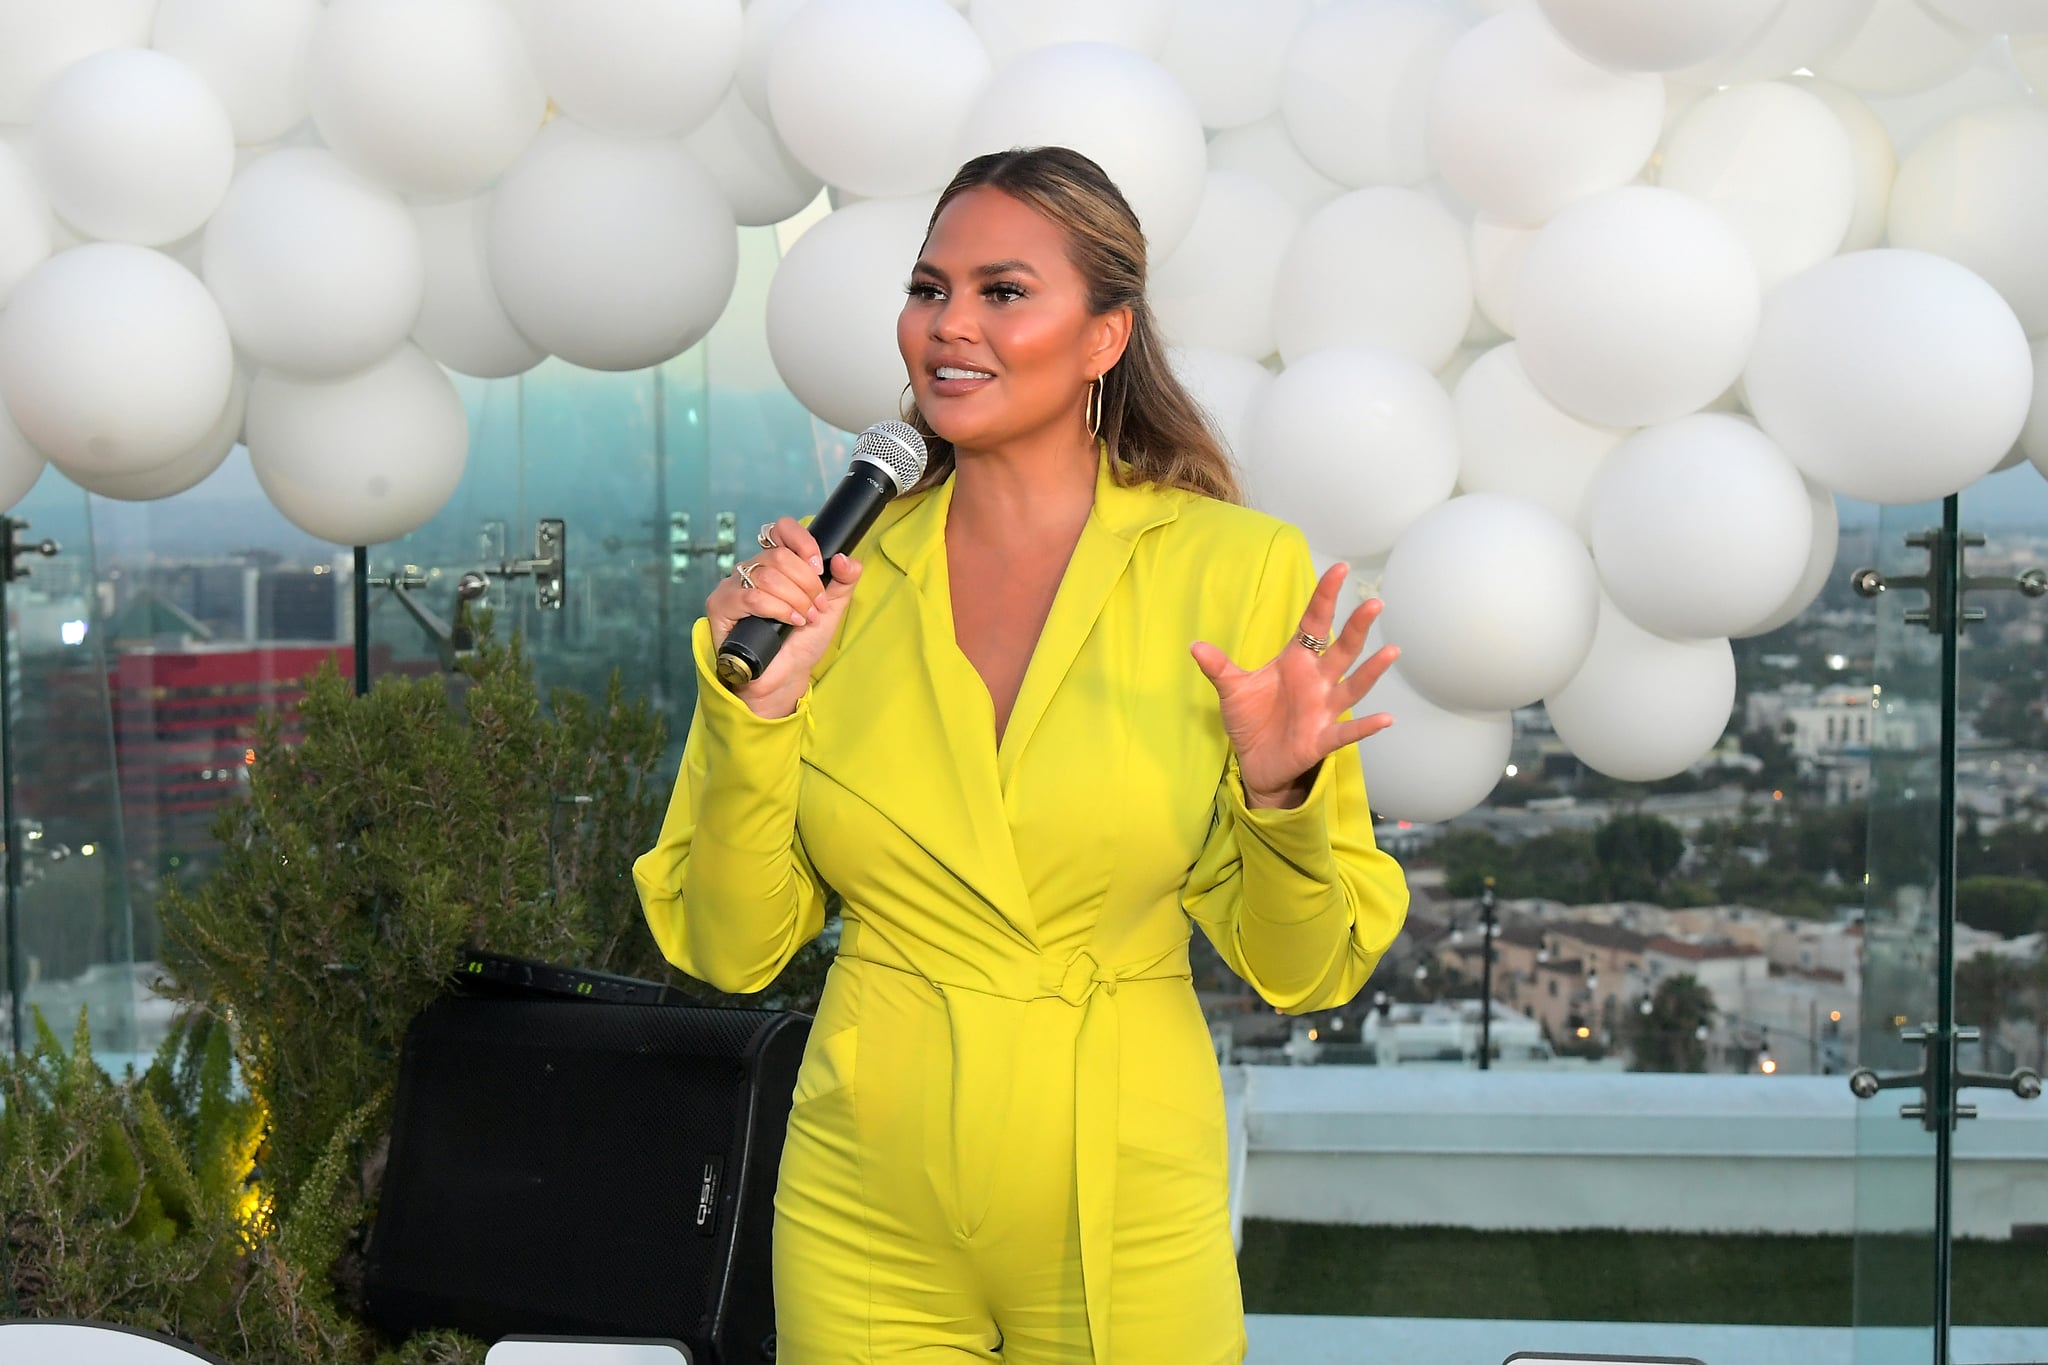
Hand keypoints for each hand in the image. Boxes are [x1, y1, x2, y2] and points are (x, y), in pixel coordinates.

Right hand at [705, 515, 862, 717]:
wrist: (786, 675)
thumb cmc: (802, 641)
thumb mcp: (831, 607)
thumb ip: (844, 580)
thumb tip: (845, 559)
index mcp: (774, 562)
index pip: (781, 529)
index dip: (803, 543)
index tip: (819, 567)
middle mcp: (751, 569)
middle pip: (780, 555)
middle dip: (807, 583)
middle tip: (816, 607)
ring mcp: (733, 586)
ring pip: (767, 576)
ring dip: (796, 599)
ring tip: (805, 618)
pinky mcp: (721, 606)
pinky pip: (751, 597)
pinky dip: (778, 609)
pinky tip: (791, 621)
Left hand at [1190, 564, 1397, 808]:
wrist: (1255, 762)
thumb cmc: (1251, 720)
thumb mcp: (1232, 690)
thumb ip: (1218, 667)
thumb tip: (1195, 645)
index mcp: (1296, 662)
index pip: (1314, 623)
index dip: (1326, 597)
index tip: (1339, 568)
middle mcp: (1316, 681)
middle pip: (1342, 650)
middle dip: (1357, 627)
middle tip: (1374, 602)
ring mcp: (1323, 710)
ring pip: (1353, 686)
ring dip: (1372, 670)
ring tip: (1391, 650)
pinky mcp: (1322, 739)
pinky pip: (1347, 732)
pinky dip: (1366, 726)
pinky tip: (1386, 719)